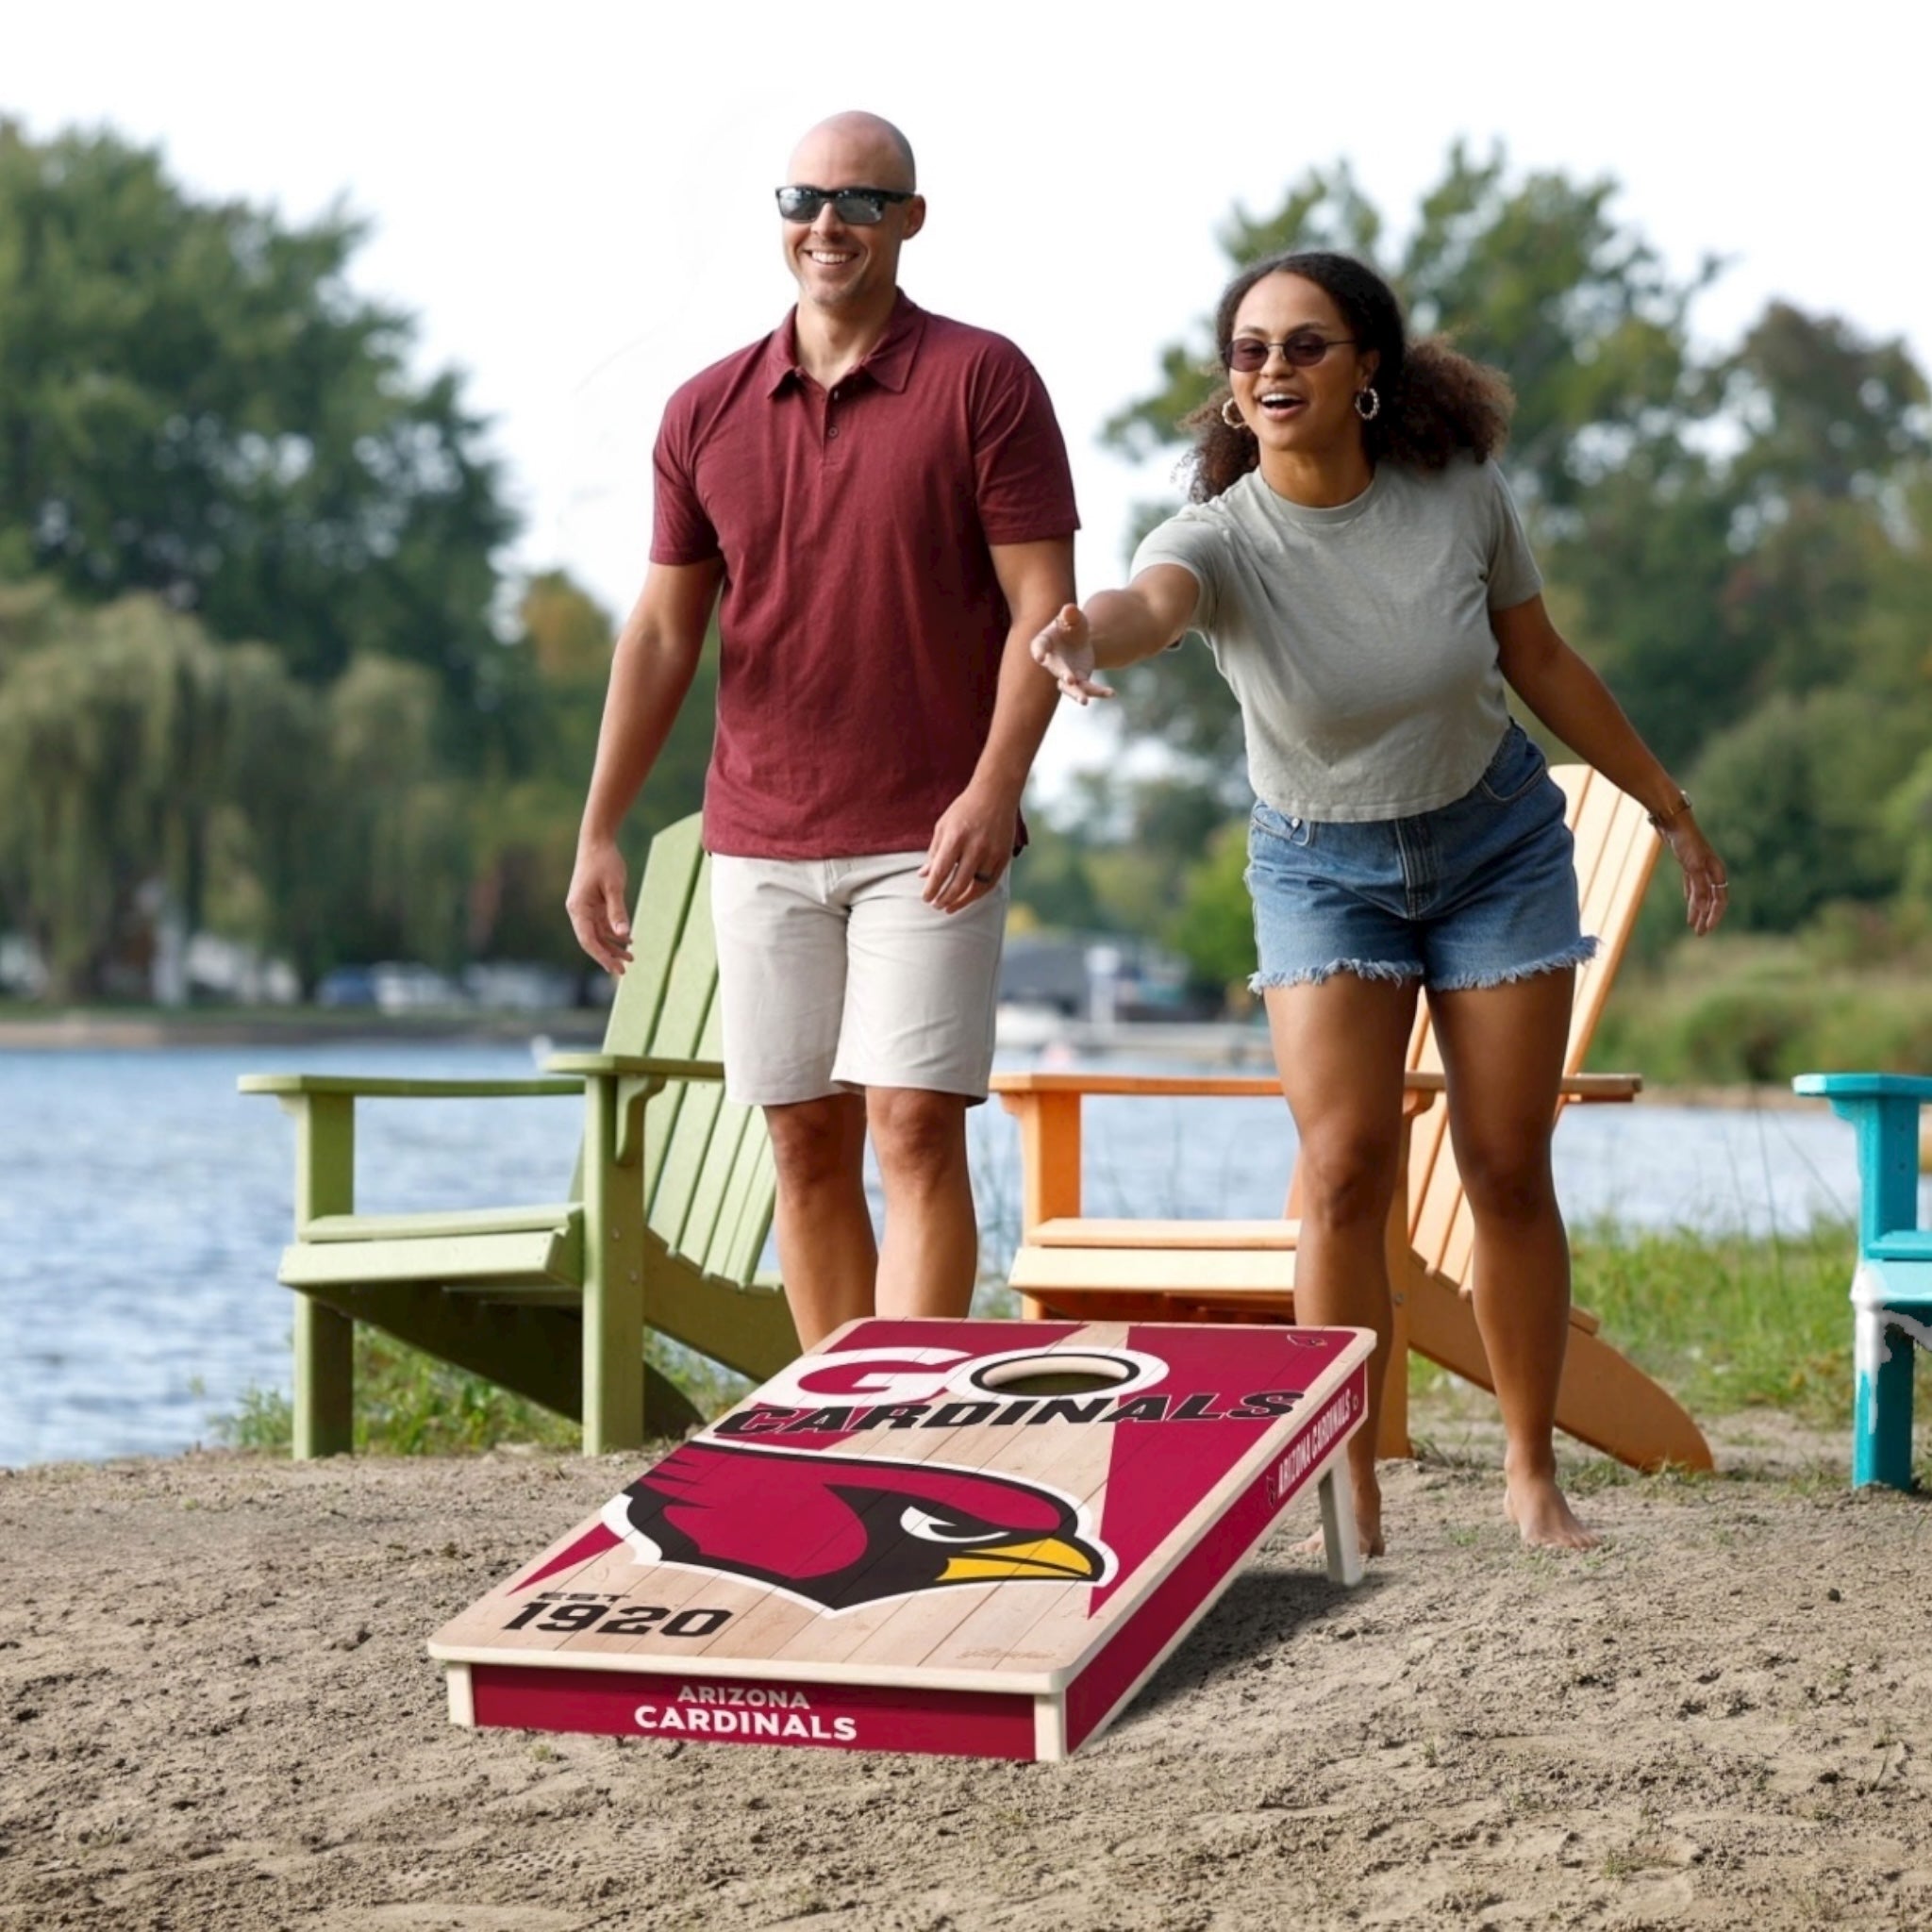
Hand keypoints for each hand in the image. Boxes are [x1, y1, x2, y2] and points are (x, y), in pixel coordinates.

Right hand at [566, 841, 633, 973]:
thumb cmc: (605, 862)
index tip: (615, 968)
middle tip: (625, 970)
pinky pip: (602, 924)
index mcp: (578, 908)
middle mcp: (578, 911)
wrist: (597, 841)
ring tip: (631, 958)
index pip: (588, 939)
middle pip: (592, 940)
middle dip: (607, 956)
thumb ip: (618, 911)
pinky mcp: (592, 904)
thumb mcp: (614, 887)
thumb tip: (624, 935)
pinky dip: (614, 933)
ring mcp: (584, 908)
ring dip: (613, 946)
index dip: (601, 956)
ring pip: (598, 934)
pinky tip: (628, 940)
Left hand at [921, 783, 1017, 913]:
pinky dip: (979, 893)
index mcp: (956, 838)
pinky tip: (968, 897)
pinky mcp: (1004, 857)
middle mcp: (975, 847)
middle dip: (945, 898)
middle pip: (958, 884)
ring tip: (949, 907)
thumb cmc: (964, 810)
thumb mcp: (943, 826)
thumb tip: (923, 876)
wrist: (996, 794)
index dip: (932, 889)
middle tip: (936, 905)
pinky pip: (991, 883)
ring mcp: (992, 853)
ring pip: (976, 887)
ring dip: (961, 901)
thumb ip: (934, 852)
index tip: (925, 899)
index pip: (940, 871)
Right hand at [1031, 603, 1111, 704]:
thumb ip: (1070, 614)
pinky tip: (1112, 693)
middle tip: (1070, 680)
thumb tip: (1070, 609)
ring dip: (1077, 694)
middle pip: (1056, 669)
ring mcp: (1065, 674)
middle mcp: (1052, 662)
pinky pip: (1088, 689)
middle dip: (1062, 674)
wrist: (1078, 639)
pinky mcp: (1079, 681)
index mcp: (1044, 642)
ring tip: (1084, 702)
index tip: (1040, 657)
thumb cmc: (1071, 624)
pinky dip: (1099, 692)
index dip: (1039, 652)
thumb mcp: (1073, 617)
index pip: (1039, 647)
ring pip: (1069, 687)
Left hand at [1664, 816, 1728, 936]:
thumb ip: (1699, 886)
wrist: (1673, 822)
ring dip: (1697, 909)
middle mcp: (1711, 871)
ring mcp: (1700, 867)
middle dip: (1707, 917)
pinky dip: (1692, 896)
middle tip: (1700, 933)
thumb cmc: (1685, 842)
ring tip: (1692, 924)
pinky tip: (1690, 903)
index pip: (1720, 899)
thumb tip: (1704, 906)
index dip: (1714, 915)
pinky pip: (1693, 885)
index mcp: (1717, 872)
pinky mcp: (1688, 864)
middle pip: (1712, 900)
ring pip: (1701, 894)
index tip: (1706, 929)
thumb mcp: (1692, 866)